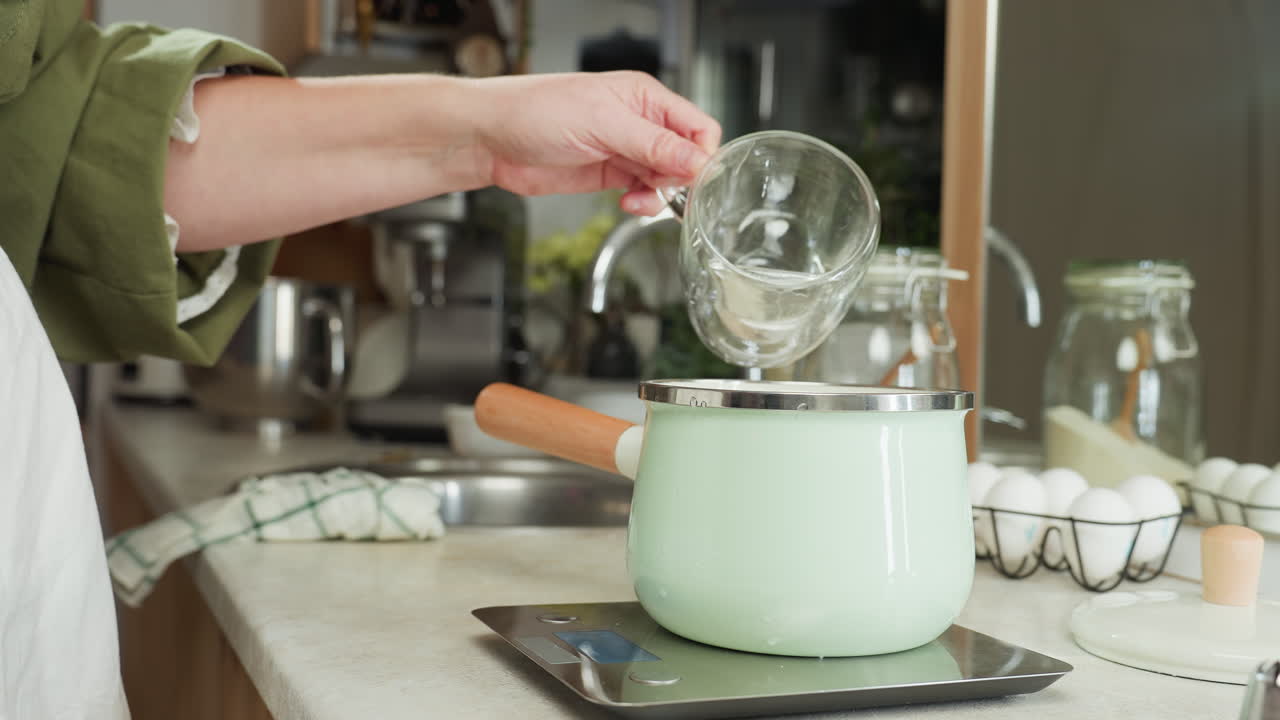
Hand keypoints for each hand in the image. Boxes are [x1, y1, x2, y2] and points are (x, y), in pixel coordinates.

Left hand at [467, 71, 720, 214]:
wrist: (491, 139)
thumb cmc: (535, 111)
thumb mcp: (602, 123)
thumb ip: (653, 144)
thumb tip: (698, 160)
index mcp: (645, 97)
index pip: (698, 126)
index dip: (702, 155)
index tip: (692, 179)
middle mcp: (639, 123)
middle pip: (686, 157)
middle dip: (680, 179)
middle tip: (661, 190)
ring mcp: (624, 150)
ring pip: (666, 179)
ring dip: (660, 195)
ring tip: (638, 200)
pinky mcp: (609, 175)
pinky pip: (643, 192)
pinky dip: (643, 203)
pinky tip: (629, 204)